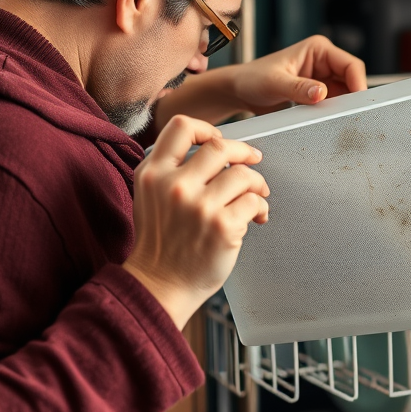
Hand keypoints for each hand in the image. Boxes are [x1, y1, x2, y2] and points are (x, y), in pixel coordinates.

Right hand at [123, 115, 269, 330]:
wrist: (160, 284)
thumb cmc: (160, 241)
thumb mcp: (149, 195)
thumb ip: (169, 169)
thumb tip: (212, 146)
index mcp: (153, 173)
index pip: (181, 126)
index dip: (207, 129)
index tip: (219, 141)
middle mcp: (175, 185)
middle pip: (220, 147)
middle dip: (244, 152)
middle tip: (253, 160)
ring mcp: (200, 206)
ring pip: (243, 174)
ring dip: (257, 182)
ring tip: (257, 194)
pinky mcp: (223, 227)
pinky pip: (254, 201)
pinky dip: (261, 206)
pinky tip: (257, 216)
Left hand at [231, 35, 366, 114]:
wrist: (240, 91)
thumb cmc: (253, 78)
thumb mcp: (275, 83)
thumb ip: (299, 88)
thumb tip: (322, 92)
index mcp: (318, 49)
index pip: (351, 65)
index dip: (358, 84)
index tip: (356, 104)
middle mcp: (323, 61)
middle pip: (352, 80)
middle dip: (351, 98)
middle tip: (348, 116)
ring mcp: (322, 77)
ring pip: (345, 93)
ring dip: (342, 107)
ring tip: (335, 120)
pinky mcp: (317, 92)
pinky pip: (334, 103)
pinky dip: (333, 112)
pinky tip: (327, 121)